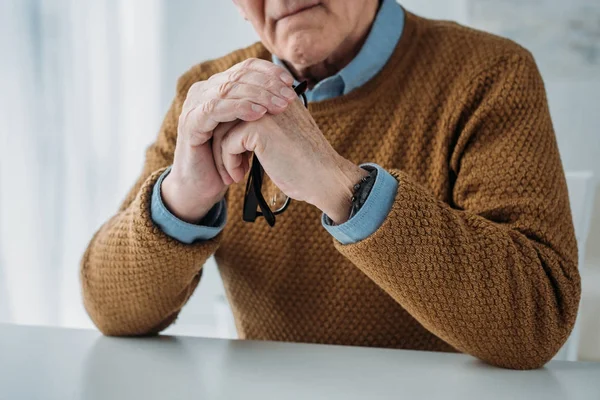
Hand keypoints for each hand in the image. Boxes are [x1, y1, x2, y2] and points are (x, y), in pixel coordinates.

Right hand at [162, 58, 297, 221]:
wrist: (201, 188)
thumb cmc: (228, 160)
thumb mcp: (249, 131)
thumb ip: (261, 111)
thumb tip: (290, 95)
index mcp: (218, 88)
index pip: (245, 68)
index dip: (268, 71)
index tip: (290, 81)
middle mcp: (204, 91)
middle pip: (238, 76)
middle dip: (268, 84)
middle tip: (289, 96)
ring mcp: (194, 105)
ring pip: (229, 89)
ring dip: (258, 96)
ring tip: (280, 106)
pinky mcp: (190, 122)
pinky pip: (216, 108)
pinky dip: (239, 108)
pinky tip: (258, 114)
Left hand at [213, 97, 368, 223]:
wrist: (324, 179)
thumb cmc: (304, 166)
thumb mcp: (280, 139)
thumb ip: (260, 128)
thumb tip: (227, 131)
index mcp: (277, 96)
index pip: (237, 106)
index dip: (229, 133)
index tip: (233, 156)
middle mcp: (270, 97)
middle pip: (225, 115)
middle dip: (220, 144)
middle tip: (227, 168)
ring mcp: (264, 110)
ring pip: (221, 129)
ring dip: (222, 156)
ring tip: (232, 175)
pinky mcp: (258, 127)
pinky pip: (227, 143)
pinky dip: (229, 163)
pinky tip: (239, 176)